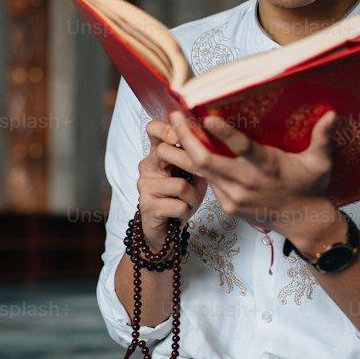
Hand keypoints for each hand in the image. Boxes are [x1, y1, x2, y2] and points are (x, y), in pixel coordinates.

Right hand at [136, 118, 208, 249]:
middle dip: (192, 165)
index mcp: (157, 154)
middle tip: (203, 175)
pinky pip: (178, 205)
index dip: (166, 128)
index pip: (153, 129)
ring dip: (193, 196)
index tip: (180, 134)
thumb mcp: (193, 174)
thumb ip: (196, 157)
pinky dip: (186, 210)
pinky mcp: (147, 206)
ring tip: (189, 201)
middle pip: (165, 152)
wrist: (166, 230)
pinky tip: (181, 212)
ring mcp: (144, 186)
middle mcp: (147, 166)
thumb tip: (215, 141)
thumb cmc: (182, 198)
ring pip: (179, 184)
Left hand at [167, 108, 337, 234]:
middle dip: (186, 137)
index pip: (242, 149)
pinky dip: (197, 166)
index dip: (224, 133)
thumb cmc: (310, 187)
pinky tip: (187, 150)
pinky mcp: (228, 205)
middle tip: (174, 116)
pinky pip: (208, 182)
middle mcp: (246, 182)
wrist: (303, 222)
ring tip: (174, 127)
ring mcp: (234, 196)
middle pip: (206, 160)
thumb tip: (333, 113)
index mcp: (267, 168)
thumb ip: (323, 138)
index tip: (207, 117)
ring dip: (186, 150)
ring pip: (202, 171)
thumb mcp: (320, 163)